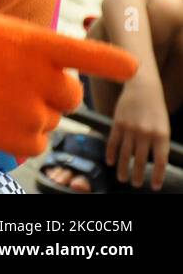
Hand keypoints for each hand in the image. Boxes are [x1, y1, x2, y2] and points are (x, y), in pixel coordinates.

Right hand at [0, 11, 137, 158]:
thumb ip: (32, 44)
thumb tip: (57, 65)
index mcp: (32, 43)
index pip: (87, 55)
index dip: (112, 63)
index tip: (129, 68)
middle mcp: (35, 77)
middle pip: (69, 94)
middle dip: (51, 92)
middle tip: (16, 83)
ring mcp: (25, 111)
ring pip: (50, 121)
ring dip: (30, 114)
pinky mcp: (12, 139)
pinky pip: (36, 144)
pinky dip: (20, 136)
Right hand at [107, 74, 171, 189]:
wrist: (142, 87)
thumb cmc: (155, 108)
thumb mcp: (163, 126)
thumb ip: (158, 143)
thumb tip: (152, 162)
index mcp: (161, 135)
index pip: (161, 161)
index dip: (158, 176)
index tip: (155, 186)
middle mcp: (145, 133)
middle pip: (141, 160)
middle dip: (138, 175)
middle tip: (137, 184)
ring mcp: (130, 128)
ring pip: (125, 154)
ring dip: (123, 168)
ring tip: (123, 178)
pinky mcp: (117, 123)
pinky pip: (113, 142)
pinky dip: (111, 153)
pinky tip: (110, 162)